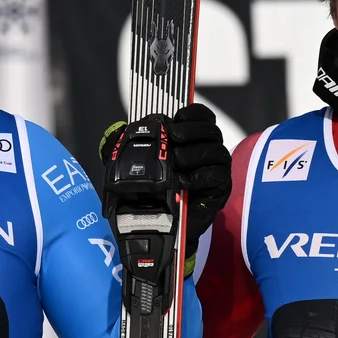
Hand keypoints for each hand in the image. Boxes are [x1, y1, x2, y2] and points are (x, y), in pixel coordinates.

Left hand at [97, 103, 229, 242]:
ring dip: (193, 153)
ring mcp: (215, 170)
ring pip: (216, 151)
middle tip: (172, 137)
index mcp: (191, 140)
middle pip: (211, 130)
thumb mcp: (132, 163)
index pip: (203, 116)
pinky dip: (199, 175)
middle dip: (191, 130)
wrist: (156, 224)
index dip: (192, 114)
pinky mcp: (218, 189)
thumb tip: (118, 130)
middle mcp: (206, 152)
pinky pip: (216, 175)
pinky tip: (183, 181)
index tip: (175, 119)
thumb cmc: (149, 191)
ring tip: (176, 161)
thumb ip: (125, 144)